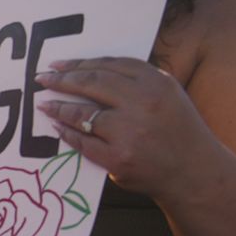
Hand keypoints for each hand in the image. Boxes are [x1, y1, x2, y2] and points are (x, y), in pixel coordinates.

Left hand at [36, 57, 217, 200]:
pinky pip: (82, 141)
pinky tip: (58, 126)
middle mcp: (143, 104)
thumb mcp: (166, 95)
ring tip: (44, 104)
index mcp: (156, 83)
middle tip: (42, 80)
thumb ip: (135, 81)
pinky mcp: (118, 158)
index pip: (108, 65)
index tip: (57, 65)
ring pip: (82, 113)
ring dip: (58, 107)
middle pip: (91, 83)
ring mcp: (130, 132)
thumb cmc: (176, 129)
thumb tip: (86, 71)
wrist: (193, 172)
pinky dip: (66, 133)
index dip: (79, 63)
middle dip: (61, 80)